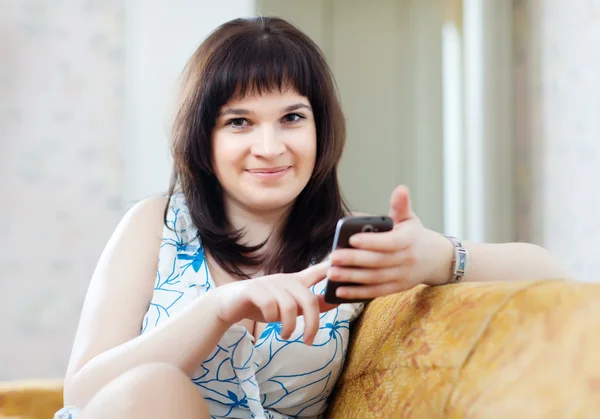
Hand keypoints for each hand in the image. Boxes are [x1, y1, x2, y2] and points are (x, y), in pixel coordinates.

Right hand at [212, 261, 338, 344]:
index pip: (317, 271)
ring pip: (290, 306)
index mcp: (294, 282)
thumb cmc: (262, 305)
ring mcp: (269, 283)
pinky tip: (269, 323)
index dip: (331, 269)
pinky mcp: (254, 290)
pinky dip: (272, 319)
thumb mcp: (289, 306)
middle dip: (312, 323)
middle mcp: (284, 280)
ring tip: (285, 335)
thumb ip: (310, 304)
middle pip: (308, 299)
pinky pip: (271, 306)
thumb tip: (334, 301)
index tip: (344, 266)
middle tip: (308, 340)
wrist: (228, 305)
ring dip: (289, 326)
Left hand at [327, 185, 452, 299]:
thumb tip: (401, 189)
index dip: (371, 241)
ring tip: (332, 273)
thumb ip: (400, 206)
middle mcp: (407, 260)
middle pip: (378, 262)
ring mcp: (402, 277)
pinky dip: (357, 293)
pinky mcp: (396, 289)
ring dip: (352, 278)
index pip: (390, 242)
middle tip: (333, 257)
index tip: (352, 239)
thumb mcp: (409, 219)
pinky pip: (375, 292)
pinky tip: (340, 291)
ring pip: (374, 279)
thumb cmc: (414, 235)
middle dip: (354, 260)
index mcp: (409, 240)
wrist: (434, 259)